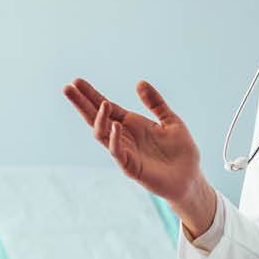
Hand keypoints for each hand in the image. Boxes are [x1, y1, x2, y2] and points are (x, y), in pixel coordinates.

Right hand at [62, 78, 215, 233]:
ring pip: (102, 134)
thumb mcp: (170, 120)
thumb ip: (155, 102)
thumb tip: (139, 82)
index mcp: (131, 124)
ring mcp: (124, 151)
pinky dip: (115, 139)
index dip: (91, 94)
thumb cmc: (181, 151)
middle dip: (82, 104)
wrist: (190, 178)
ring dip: (99, 119)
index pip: (106, 106)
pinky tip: (116, 126)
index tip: (77, 81)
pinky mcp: (130, 167)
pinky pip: (117, 152)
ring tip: (102, 104)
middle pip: (97, 118)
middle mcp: (123, 136)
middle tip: (67, 88)